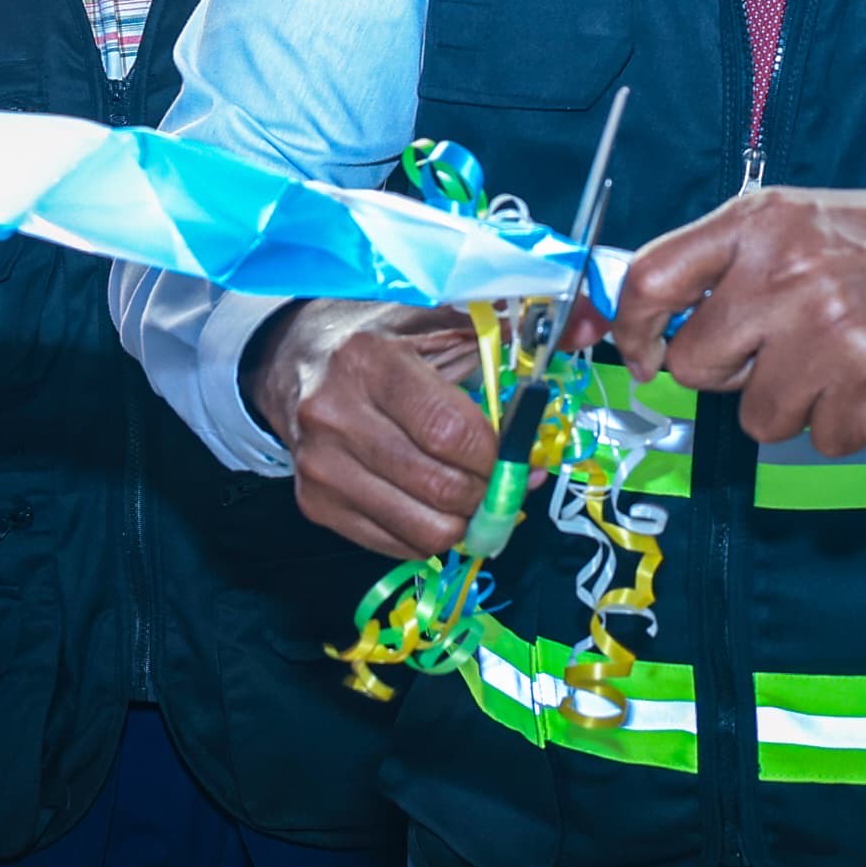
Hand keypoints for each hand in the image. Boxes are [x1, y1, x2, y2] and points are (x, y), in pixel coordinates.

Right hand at [249, 300, 492, 559]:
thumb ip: (496, 339)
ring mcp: (320, 466)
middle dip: (487, 495)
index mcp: (369, 361)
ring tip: (472, 498)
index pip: (448, 431)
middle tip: (503, 482)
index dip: (495, 455)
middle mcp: (335, 415)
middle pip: (437, 486)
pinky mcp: (313, 503)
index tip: (514, 455)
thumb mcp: (429, 320)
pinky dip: (428, 535)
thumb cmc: (374, 340)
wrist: (292, 361)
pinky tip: (434, 506)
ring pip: (421, 530)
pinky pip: (393, 545)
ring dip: (463, 523)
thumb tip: (572, 342)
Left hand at [614, 184, 865, 462]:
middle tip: (782, 353)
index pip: (651, 280)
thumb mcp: (807, 221)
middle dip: (731, 375)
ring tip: (840, 364)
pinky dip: (847, 424)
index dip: (633, 330)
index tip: (646, 355)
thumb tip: (659, 328)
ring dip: (794, 406)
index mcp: (760, 221)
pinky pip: (821, 438)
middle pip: (697, 366)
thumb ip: (734, 263)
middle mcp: (785, 270)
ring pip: (758, 417)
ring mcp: (829, 328)